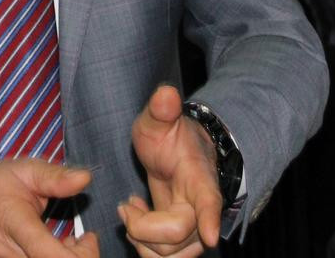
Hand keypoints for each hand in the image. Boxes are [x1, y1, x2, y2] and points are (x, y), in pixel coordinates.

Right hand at [0, 157, 97, 257]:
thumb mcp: (23, 170)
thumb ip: (54, 177)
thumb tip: (85, 178)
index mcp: (14, 223)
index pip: (51, 256)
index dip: (81, 254)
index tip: (88, 236)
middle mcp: (6, 254)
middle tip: (83, 240)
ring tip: (66, 243)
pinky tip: (51, 251)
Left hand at [122, 85, 222, 256]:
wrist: (177, 152)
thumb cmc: (170, 136)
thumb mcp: (159, 119)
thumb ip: (161, 109)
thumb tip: (166, 93)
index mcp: (199, 179)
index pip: (209, 202)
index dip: (209, 219)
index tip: (208, 235)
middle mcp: (202, 210)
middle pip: (178, 237)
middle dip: (143, 227)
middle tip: (126, 204)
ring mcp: (194, 229)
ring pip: (171, 256)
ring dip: (143, 241)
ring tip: (130, 212)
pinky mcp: (181, 240)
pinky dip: (144, 247)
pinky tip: (136, 219)